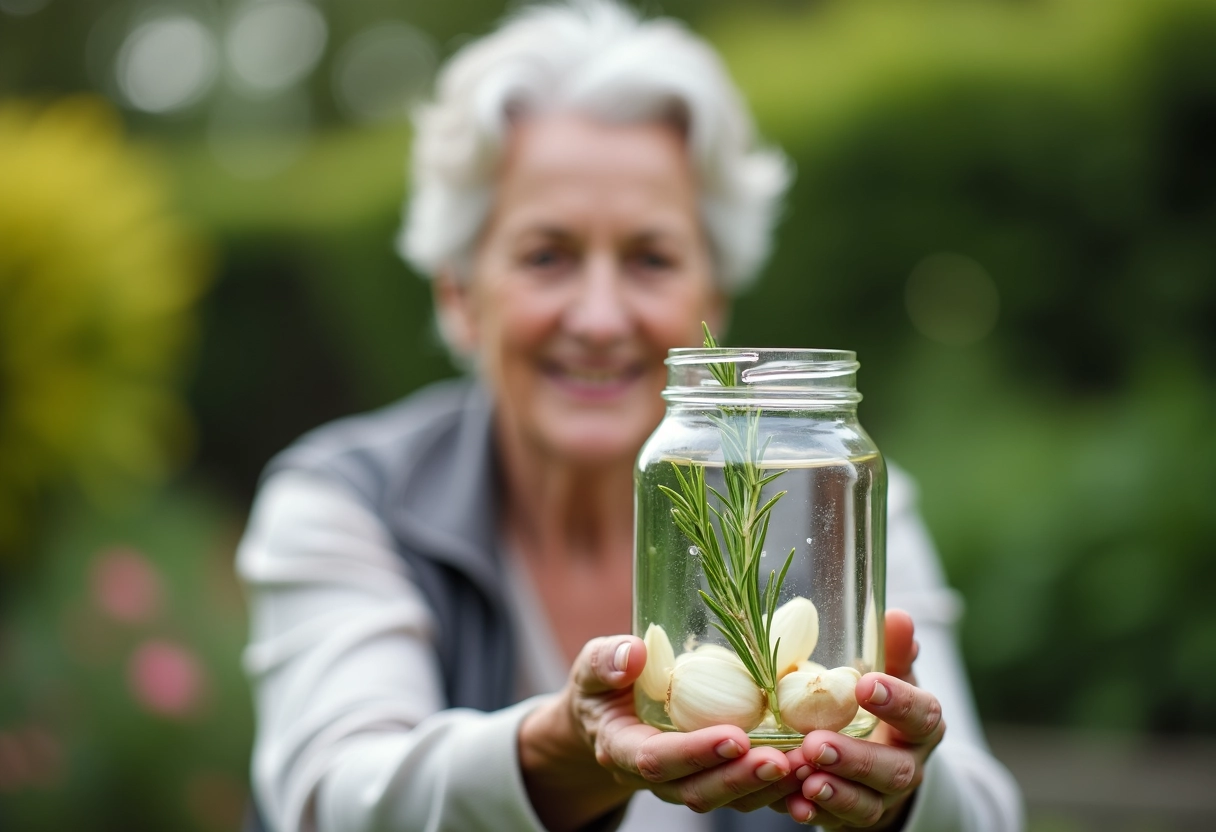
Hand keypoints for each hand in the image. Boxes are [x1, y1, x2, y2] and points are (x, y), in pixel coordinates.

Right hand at [519, 635, 800, 831]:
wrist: (608, 717)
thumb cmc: (603, 685)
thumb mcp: (593, 668)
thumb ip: (606, 661)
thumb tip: (633, 653)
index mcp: (622, 749)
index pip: (657, 761)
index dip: (695, 753)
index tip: (734, 738)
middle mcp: (655, 778)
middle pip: (697, 790)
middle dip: (741, 778)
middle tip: (782, 759)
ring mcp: (685, 783)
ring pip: (726, 798)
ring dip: (766, 787)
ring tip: (803, 764)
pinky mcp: (713, 780)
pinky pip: (745, 794)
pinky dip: (777, 790)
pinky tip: (809, 774)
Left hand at [782, 610, 944, 827]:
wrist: (881, 766)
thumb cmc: (880, 708)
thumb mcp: (890, 675)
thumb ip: (892, 650)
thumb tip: (895, 614)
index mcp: (921, 726)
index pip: (923, 715)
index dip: (899, 702)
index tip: (867, 685)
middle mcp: (908, 765)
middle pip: (894, 770)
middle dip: (856, 759)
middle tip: (817, 744)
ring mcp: (882, 798)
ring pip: (867, 803)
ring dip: (836, 792)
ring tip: (805, 778)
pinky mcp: (854, 819)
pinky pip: (837, 823)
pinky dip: (815, 814)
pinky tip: (792, 804)